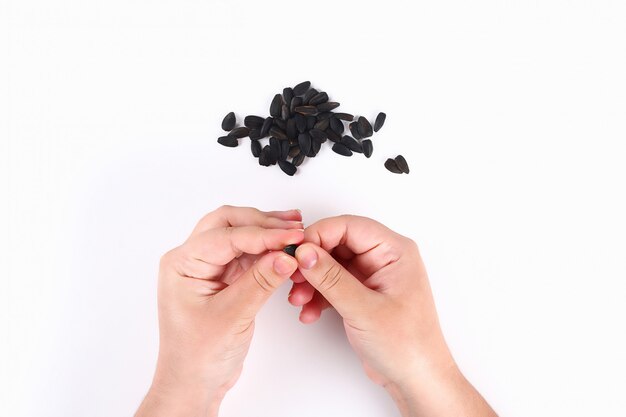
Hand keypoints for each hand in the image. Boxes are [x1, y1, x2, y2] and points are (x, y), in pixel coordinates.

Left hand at [136, 206, 303, 416]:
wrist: (193, 383)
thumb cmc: (197, 356)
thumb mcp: (232, 317)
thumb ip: (260, 283)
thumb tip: (286, 255)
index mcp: (183, 264)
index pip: (227, 236)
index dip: (263, 234)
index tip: (291, 236)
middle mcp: (192, 260)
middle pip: (229, 223)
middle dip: (262, 222)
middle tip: (294, 227)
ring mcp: (207, 268)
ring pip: (238, 234)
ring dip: (266, 231)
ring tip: (295, 230)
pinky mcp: (222, 277)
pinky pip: (245, 253)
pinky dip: (266, 248)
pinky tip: (284, 248)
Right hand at [289, 215, 495, 416]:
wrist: (416, 379)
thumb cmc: (408, 345)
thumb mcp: (364, 310)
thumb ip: (332, 278)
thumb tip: (306, 253)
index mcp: (394, 252)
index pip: (350, 226)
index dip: (320, 235)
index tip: (297, 251)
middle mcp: (384, 259)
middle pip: (337, 243)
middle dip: (312, 261)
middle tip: (293, 275)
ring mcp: (372, 276)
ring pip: (331, 264)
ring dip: (312, 280)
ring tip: (299, 299)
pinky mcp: (362, 294)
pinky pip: (333, 284)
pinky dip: (318, 295)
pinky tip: (309, 311)